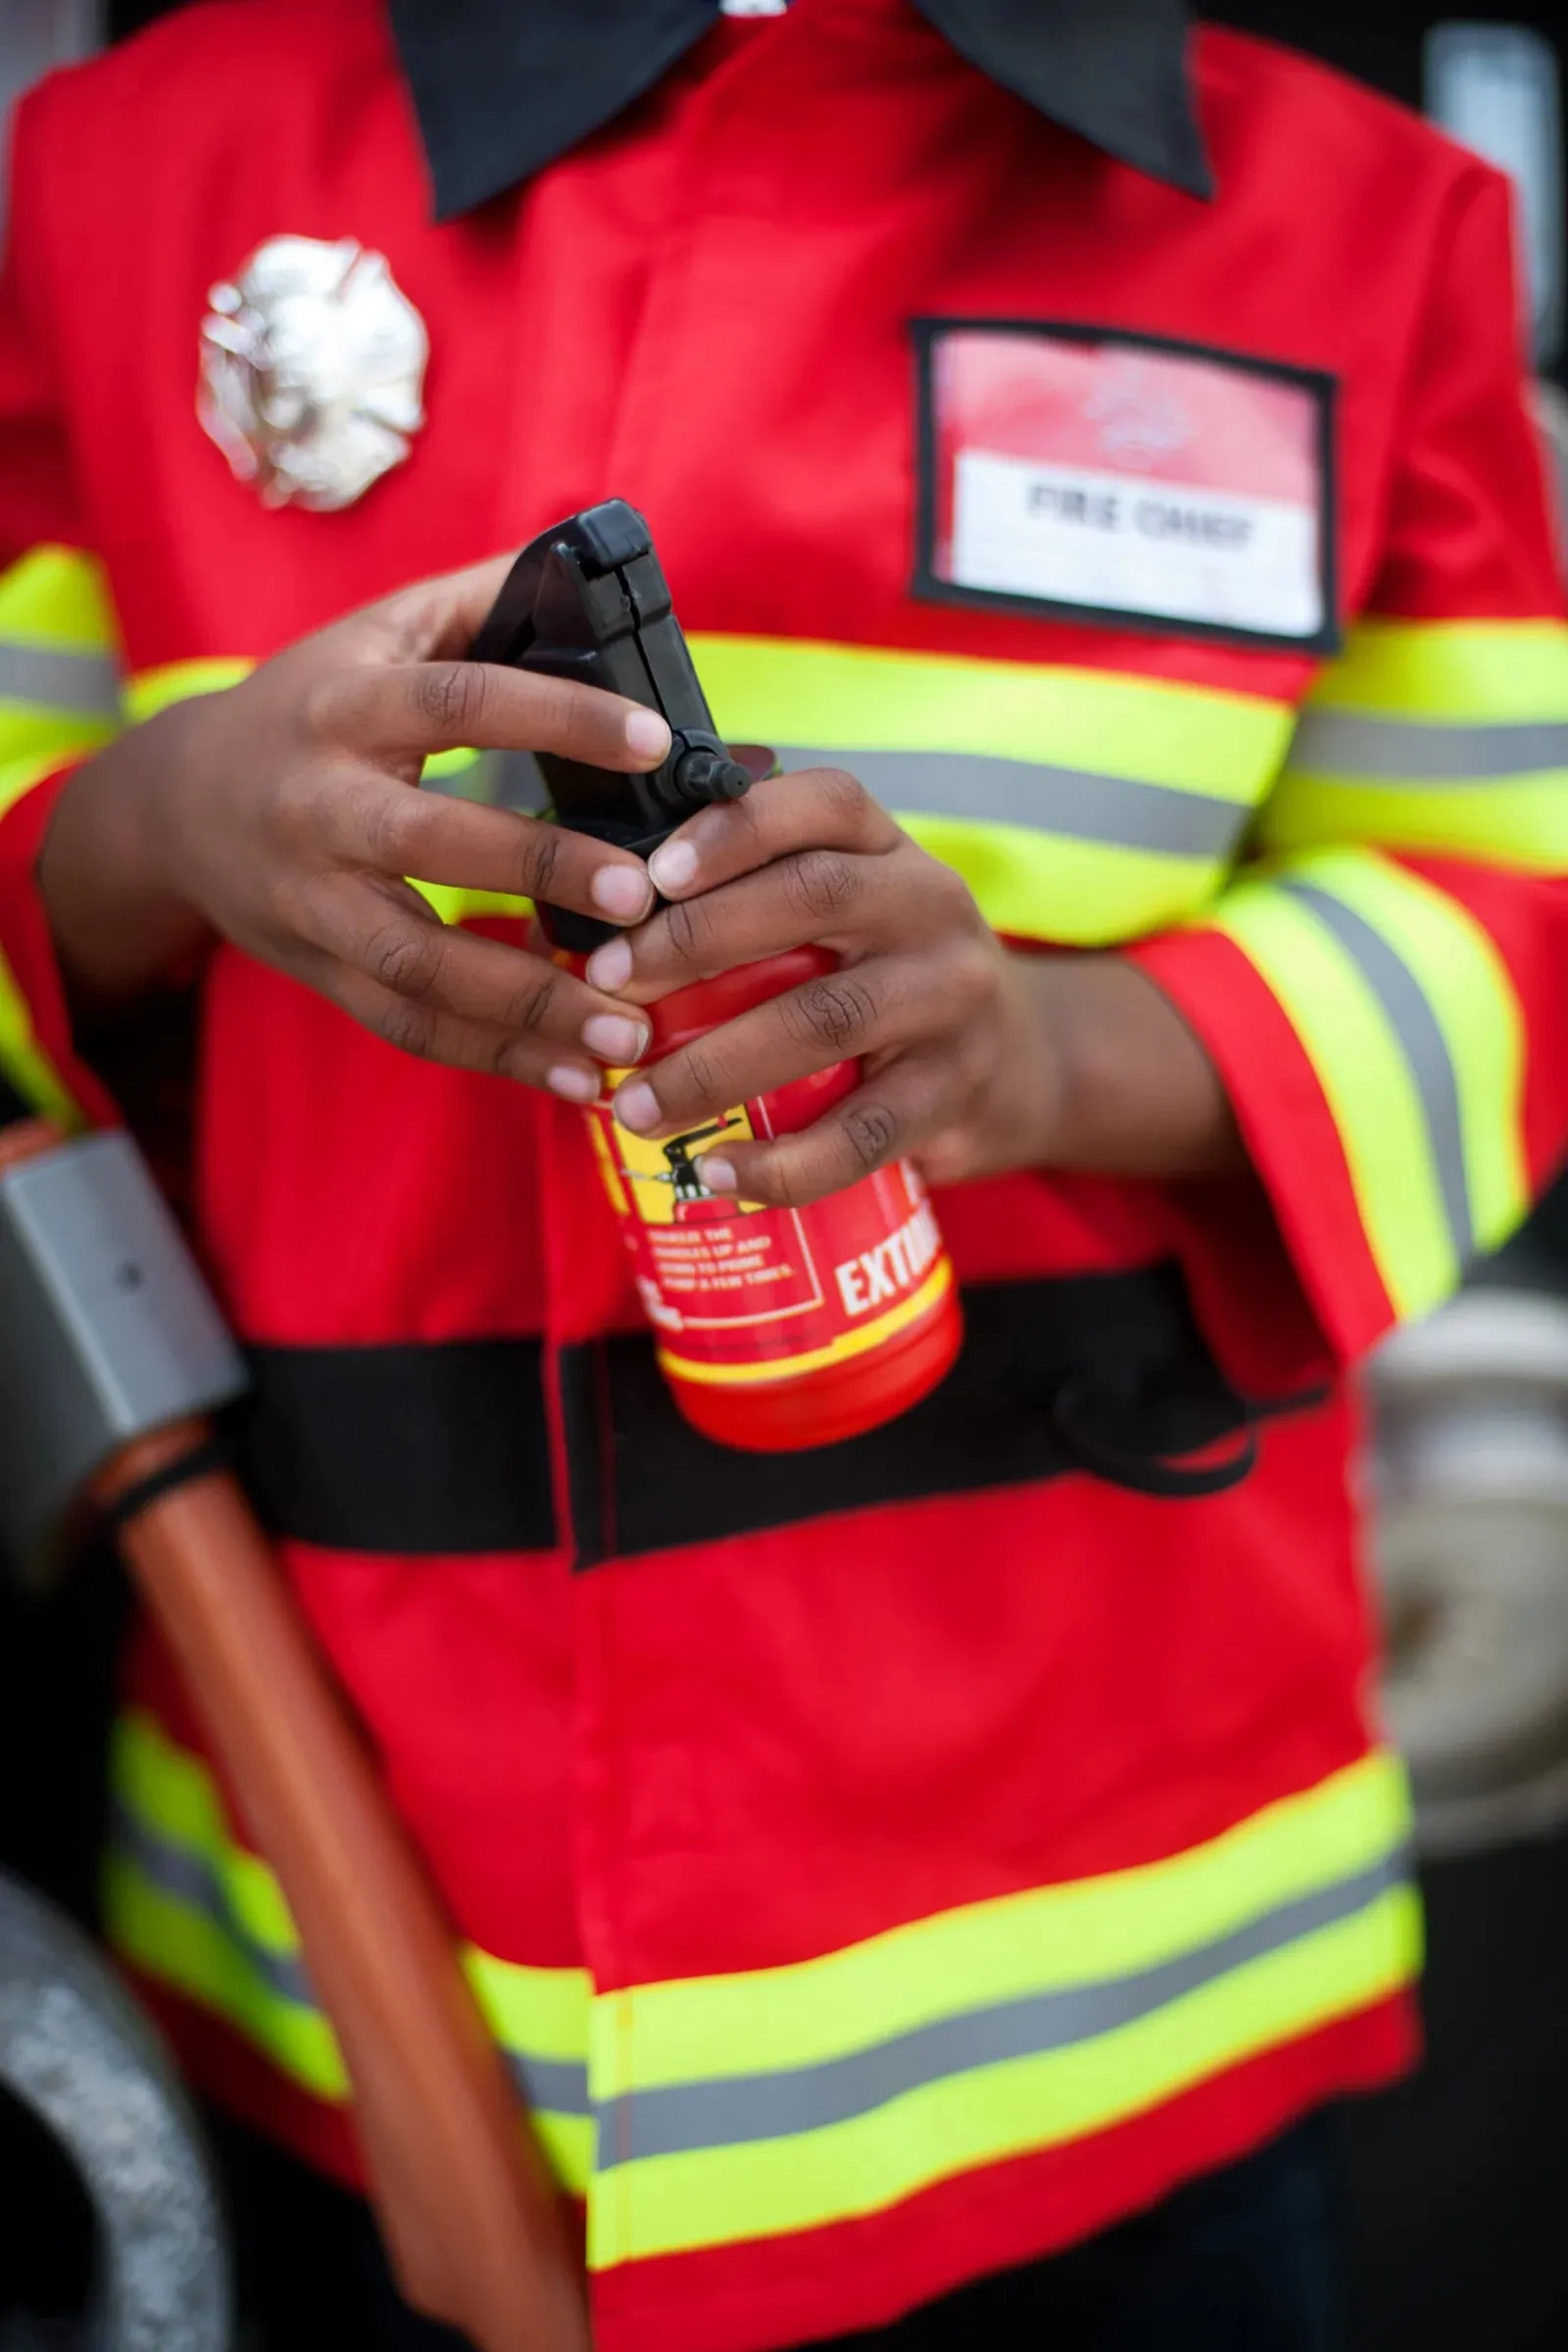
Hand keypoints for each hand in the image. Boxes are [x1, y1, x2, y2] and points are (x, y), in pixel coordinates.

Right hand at [39, 559, 668, 1100]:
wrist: (177, 808)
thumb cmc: (310, 707)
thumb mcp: (375, 635)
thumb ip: (478, 602)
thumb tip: (592, 560)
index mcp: (343, 706)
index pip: (457, 702)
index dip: (557, 715)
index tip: (654, 739)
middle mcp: (318, 806)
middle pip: (428, 841)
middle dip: (539, 869)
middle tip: (643, 898)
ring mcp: (312, 902)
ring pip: (416, 966)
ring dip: (526, 1005)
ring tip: (629, 1032)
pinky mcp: (320, 973)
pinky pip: (409, 1029)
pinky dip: (494, 1060)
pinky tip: (577, 1078)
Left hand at [575, 768, 1046, 1201]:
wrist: (1020, 1065)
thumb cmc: (882, 979)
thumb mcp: (839, 917)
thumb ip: (741, 901)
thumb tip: (567, 928)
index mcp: (889, 850)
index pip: (824, 805)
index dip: (736, 828)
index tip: (652, 873)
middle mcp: (931, 907)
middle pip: (813, 899)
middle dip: (695, 941)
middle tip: (606, 989)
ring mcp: (951, 1001)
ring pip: (824, 1021)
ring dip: (714, 1067)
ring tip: (635, 1105)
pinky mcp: (956, 1093)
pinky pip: (862, 1132)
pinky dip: (783, 1162)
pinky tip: (717, 1173)